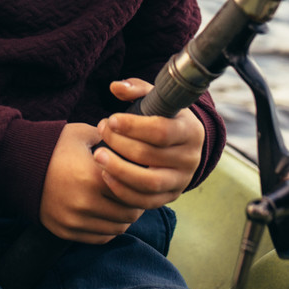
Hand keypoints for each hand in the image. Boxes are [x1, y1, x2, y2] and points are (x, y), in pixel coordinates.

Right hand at [40, 122, 143, 243]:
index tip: (141, 178)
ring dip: (123, 217)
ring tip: (121, 203)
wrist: (17, 165)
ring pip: (117, 228)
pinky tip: (107, 214)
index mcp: (94, 177)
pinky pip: (100, 238)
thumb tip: (132, 141)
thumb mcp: (82, 134)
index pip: (134, 190)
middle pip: (129, 213)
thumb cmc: (52, 146)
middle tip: (135, 193)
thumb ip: (110, 139)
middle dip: (136, 203)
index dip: (141, 185)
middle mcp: (86, 203)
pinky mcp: (66, 231)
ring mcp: (75, 220)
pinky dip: (108, 228)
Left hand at [92, 78, 204, 210]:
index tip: (111, 120)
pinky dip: (123, 191)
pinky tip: (106, 175)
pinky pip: (145, 201)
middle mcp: (190, 158)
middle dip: (119, 143)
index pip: (161, 131)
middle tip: (100, 131)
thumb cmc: (164, 118)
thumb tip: (115, 87)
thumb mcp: (156, 100)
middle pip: (150, 156)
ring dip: (118, 170)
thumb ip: (136, 89)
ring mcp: (181, 180)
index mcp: (190, 131)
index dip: (133, 126)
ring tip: (97, 156)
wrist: (182, 145)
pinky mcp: (170, 197)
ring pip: (148, 182)